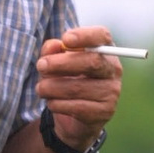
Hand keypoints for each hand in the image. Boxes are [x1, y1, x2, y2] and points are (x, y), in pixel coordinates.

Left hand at [36, 26, 122, 151]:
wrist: (75, 116)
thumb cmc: (66, 80)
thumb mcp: (56, 63)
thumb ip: (53, 51)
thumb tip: (53, 45)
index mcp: (103, 50)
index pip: (102, 36)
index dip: (85, 36)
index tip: (66, 39)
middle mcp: (112, 69)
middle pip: (93, 62)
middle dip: (62, 63)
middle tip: (41, 65)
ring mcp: (111, 92)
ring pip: (78, 87)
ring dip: (52, 87)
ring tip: (41, 88)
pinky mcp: (104, 112)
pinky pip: (76, 107)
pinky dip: (57, 104)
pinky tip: (51, 102)